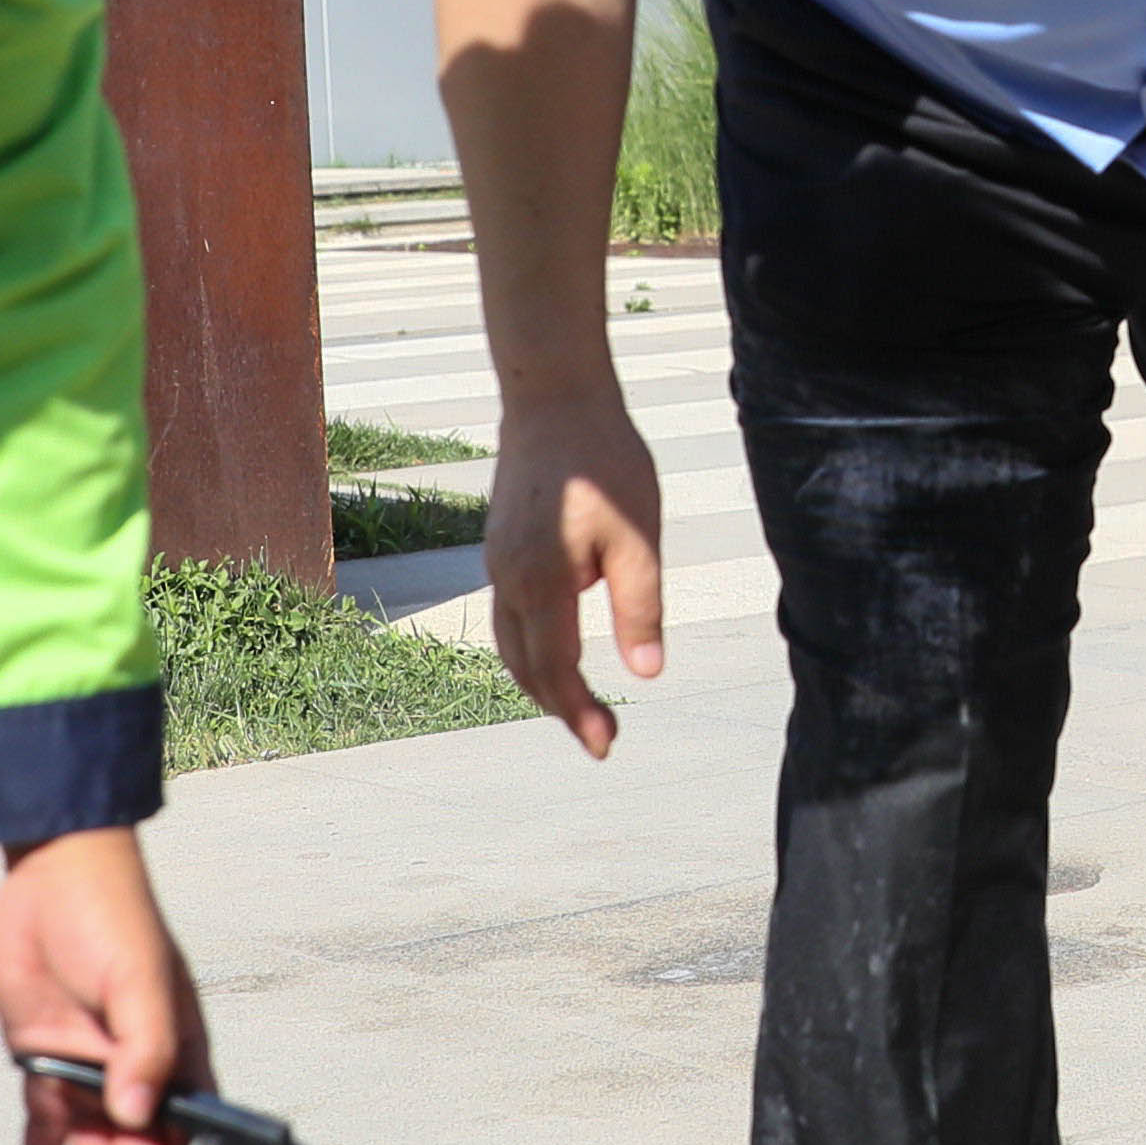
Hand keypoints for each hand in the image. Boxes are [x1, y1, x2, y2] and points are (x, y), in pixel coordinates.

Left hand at [0, 826, 211, 1144]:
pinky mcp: (47, 1066)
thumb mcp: (136, 979)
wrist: (51, 876)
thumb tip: (137, 1115)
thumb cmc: (112, 917)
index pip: (194, 1137)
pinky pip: (47, 1133)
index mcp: (180, 1058)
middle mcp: (140, 1075)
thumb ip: (143, 1048)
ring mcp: (93, 1074)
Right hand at [489, 381, 669, 755]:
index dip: (580, 713)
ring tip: (578, 705)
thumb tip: (647, 672)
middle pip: (526, 667)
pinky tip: (556, 649)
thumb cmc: (605, 462)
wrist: (553, 399)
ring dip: (541, 682)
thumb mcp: (638, 536)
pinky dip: (529, 649)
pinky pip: (507, 617)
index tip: (605, 745)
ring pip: (510, 645)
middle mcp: (508, 580)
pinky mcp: (499, 547)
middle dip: (562, 707)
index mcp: (543, 583)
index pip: (558, 669)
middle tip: (602, 736)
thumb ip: (640, 607)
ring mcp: (497, 563)